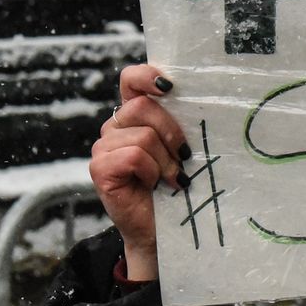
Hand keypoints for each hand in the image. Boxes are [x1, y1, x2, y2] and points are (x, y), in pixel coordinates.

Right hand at [90, 64, 189, 281]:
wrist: (163, 229)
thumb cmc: (179, 185)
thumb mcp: (183, 146)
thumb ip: (183, 121)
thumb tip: (206, 97)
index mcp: (135, 115)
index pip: (131, 79)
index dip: (147, 76)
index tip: (170, 87)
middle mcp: (115, 126)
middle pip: (143, 106)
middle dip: (172, 132)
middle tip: (184, 156)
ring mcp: (104, 147)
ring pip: (143, 136)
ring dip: (165, 160)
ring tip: (172, 177)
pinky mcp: (99, 169)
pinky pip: (133, 156)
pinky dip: (151, 172)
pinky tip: (154, 185)